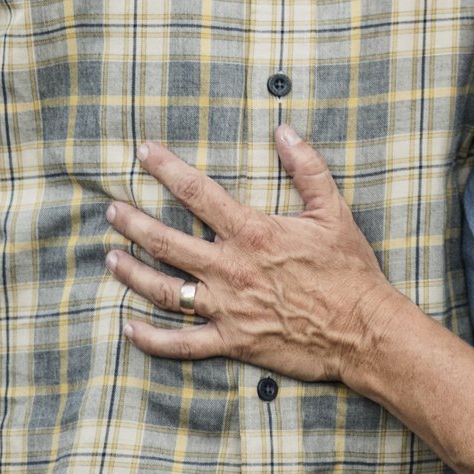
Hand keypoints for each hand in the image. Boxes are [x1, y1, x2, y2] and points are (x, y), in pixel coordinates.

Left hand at [104, 127, 402, 383]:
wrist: (363, 330)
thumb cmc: (349, 270)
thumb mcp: (333, 210)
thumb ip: (306, 167)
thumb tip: (285, 129)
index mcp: (252, 232)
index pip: (198, 193)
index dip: (166, 169)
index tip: (143, 152)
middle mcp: (231, 269)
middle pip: (167, 241)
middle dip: (133, 222)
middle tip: (111, 209)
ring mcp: (228, 308)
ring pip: (165, 290)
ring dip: (132, 273)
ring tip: (109, 258)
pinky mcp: (232, 341)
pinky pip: (182, 344)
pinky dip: (152, 338)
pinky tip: (128, 327)